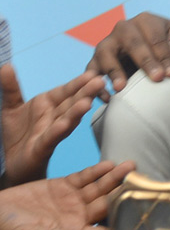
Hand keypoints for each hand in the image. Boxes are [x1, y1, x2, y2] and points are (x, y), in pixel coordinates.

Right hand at [0, 159, 133, 229]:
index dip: (117, 228)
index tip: (135, 221)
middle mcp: (80, 217)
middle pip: (106, 206)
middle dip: (124, 196)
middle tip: (141, 185)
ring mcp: (74, 200)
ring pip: (99, 189)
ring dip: (115, 178)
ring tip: (131, 166)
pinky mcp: (64, 186)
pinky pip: (84, 177)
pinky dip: (96, 171)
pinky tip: (110, 163)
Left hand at [1, 64, 105, 186]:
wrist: (14, 162)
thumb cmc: (18, 135)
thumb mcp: (10, 106)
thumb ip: (11, 88)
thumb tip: (7, 66)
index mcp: (47, 105)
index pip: (65, 91)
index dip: (77, 83)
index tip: (92, 74)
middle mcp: (53, 118)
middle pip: (71, 104)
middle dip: (85, 93)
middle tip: (100, 82)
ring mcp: (50, 133)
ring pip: (66, 120)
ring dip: (76, 112)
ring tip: (87, 102)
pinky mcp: (42, 148)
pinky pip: (51, 138)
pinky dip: (58, 131)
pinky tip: (65, 124)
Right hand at [84, 12, 169, 90]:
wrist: (158, 56)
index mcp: (145, 21)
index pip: (155, 37)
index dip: (164, 55)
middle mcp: (123, 29)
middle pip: (132, 43)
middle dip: (145, 61)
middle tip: (157, 78)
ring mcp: (108, 44)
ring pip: (105, 53)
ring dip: (113, 70)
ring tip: (121, 87)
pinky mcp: (97, 60)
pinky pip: (91, 70)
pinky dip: (94, 83)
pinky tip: (107, 98)